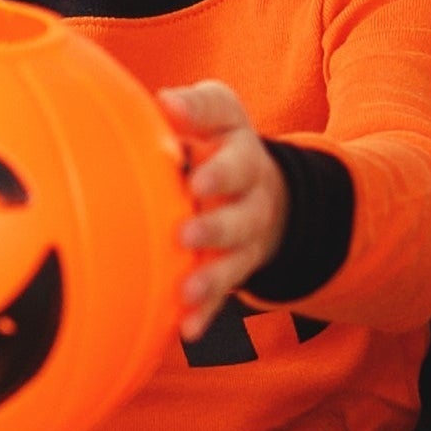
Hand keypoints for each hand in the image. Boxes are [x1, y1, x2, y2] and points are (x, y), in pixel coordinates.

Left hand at [157, 82, 289, 337]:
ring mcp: (247, 239)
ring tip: (186, 290)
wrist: (266, 192)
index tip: (192, 170)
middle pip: (242, 212)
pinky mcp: (236, 270)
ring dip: (212, 276)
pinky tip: (186, 330)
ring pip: (235, 259)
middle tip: (187, 233)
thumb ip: (196, 107)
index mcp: (241, 153)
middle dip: (217, 224)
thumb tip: (164, 101)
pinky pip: (224, 296)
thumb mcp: (219, 115)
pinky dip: (206, 312)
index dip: (217, 163)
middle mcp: (251, 196)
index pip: (234, 150)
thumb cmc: (220, 145)